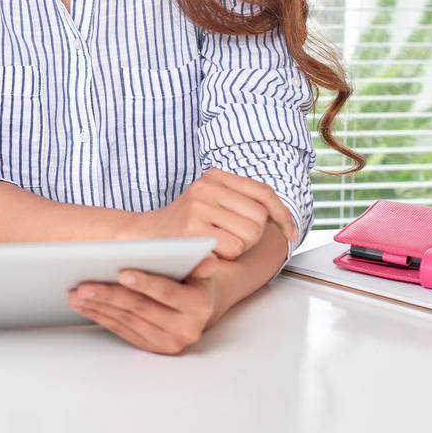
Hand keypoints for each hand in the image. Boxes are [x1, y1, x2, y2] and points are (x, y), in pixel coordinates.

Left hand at [70, 254, 220, 354]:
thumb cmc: (192, 279)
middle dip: (109, 295)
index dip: (145, 283)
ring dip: (99, 306)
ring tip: (76, 293)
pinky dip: (100, 317)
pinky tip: (84, 306)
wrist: (197, 307)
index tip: (121, 273)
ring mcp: (169, 341)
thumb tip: (208, 261)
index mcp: (200, 305)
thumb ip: (198, 263)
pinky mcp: (153, 348)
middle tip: (83, 285)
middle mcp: (186, 328)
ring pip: (127, 320)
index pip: (167, 292)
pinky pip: (122, 331)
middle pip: (141, 308)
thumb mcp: (199, 269)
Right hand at [125, 169, 295, 259]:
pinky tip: (210, 252)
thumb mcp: (209, 204)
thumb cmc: (182, 227)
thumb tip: (283, 220)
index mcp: (214, 176)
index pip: (263, 192)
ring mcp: (200, 206)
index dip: (282, 215)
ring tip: (218, 246)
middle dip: (254, 236)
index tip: (290, 233)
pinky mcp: (195, 228)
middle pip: (260, 216)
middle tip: (233, 242)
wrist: (141, 237)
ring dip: (240, 248)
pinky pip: (235, 247)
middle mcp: (208, 186)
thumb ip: (240, 204)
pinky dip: (228, 256)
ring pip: (250, 234)